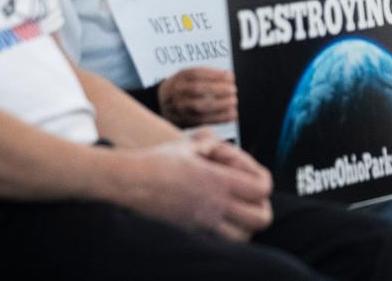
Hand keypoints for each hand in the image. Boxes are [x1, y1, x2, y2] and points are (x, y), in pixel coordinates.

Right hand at [118, 130, 271, 241]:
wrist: (128, 182)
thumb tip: (222, 150)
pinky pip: (221, 245)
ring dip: (245, 225)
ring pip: (244, 237)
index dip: (261, 180)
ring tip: (232, 211)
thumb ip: (212, 147)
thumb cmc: (156, 161)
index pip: (263, 188)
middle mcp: (216, 206)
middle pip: (262, 218)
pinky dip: (225, 237)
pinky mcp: (191, 236)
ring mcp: (204, 225)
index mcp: (219, 180)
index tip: (244, 173)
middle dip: (260, 206)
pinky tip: (214, 221)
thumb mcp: (189, 146)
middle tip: (246, 197)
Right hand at [157, 67, 236, 126]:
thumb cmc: (184, 87)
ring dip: (221, 104)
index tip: (230, 76)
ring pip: (201, 107)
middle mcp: (178, 92)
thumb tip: (229, 76)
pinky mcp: (186, 121)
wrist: (162, 103)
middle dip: (219, 89)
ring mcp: (181, 108)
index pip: (197, 73)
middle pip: (198, 89)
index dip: (215, 75)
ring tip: (234, 101)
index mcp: (181, 77)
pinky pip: (205, 121)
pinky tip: (233, 114)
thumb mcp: (189, 75)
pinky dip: (221, 118)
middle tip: (233, 90)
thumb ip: (206, 75)